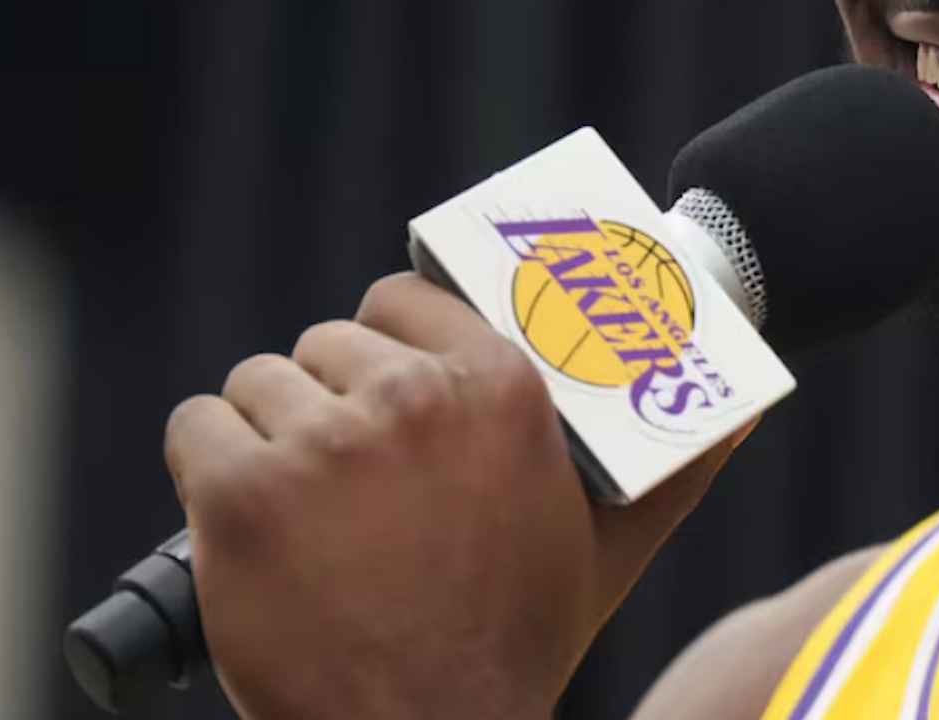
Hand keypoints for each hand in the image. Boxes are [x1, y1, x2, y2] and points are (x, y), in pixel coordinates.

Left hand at [165, 271, 746, 719]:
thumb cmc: (514, 642)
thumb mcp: (608, 548)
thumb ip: (676, 469)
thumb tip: (742, 416)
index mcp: (501, 387)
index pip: (402, 298)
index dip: (383, 341)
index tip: (380, 383)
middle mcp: (411, 398)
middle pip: (325, 343)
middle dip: (326, 400)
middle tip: (345, 478)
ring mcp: (321, 443)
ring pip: (258, 383)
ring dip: (265, 434)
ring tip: (298, 508)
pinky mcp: (240, 495)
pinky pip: (197, 428)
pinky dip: (207, 469)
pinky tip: (240, 520)